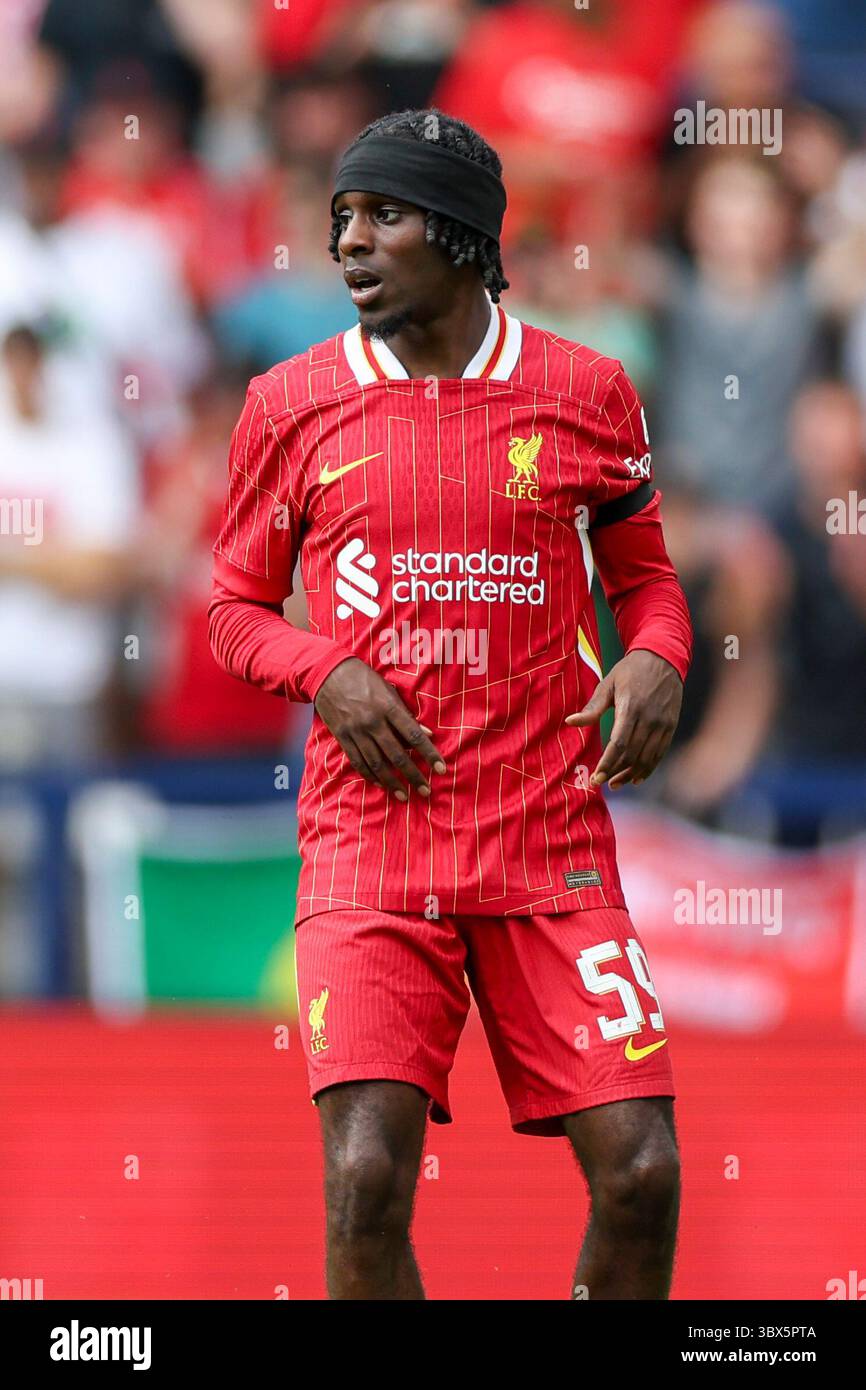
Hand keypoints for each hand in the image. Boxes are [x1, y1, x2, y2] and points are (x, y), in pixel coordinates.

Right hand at [314, 657, 445, 801]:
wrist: (328, 673)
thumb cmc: (364, 679)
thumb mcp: (389, 690)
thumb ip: (406, 714)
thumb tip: (427, 733)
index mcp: (388, 707)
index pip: (414, 735)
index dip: (429, 754)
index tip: (441, 769)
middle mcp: (373, 722)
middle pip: (397, 755)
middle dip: (413, 776)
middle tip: (426, 791)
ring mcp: (356, 731)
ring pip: (377, 763)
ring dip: (392, 782)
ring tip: (405, 796)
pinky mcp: (342, 737)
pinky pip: (358, 761)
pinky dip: (370, 775)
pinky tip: (381, 785)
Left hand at [565, 649, 682, 789]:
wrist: (663, 657)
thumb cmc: (630, 671)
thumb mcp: (608, 685)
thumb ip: (592, 708)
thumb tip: (570, 721)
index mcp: (631, 707)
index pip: (619, 744)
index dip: (607, 764)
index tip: (595, 778)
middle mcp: (649, 718)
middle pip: (632, 755)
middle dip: (615, 773)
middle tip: (600, 783)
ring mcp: (662, 724)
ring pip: (646, 758)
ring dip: (630, 774)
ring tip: (615, 784)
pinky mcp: (670, 726)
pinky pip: (659, 753)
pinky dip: (648, 768)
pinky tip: (636, 778)